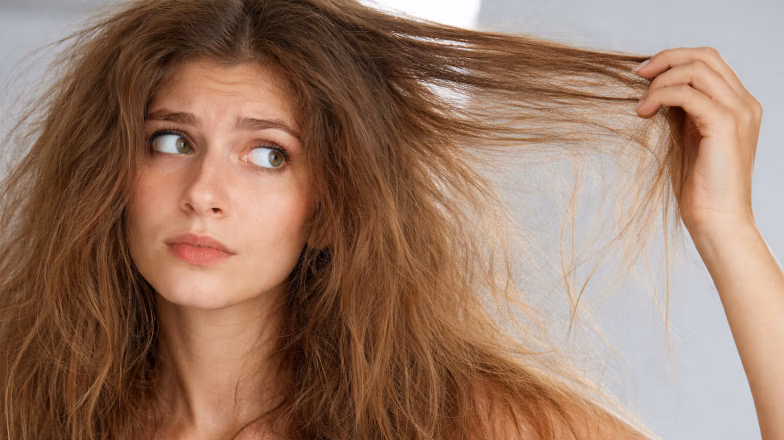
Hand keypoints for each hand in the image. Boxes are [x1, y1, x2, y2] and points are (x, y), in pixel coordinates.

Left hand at [633, 47, 762, 235]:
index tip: (644, 74)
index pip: (709, 61)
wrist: (717, 218)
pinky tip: (645, 112)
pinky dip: (661, 96)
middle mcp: (744, 103)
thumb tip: (656, 90)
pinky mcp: (724, 124)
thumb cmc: (701, 186)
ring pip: (696, 69)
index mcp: (738, 105)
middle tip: (637, 75)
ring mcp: (738, 112)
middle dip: (666, 59)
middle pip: (704, 56)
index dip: (674, 59)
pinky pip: (687, 93)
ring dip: (660, 81)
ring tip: (641, 105)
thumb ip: (683, 112)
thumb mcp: (690, 139)